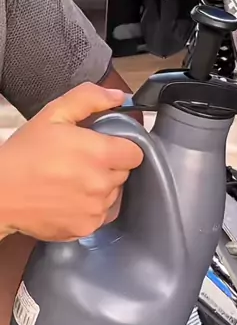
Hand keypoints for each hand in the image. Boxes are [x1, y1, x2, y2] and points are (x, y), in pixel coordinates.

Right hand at [0, 83, 142, 240]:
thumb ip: (89, 99)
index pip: (135, 153)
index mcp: (100, 154)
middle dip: (108, 166)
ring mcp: (95, 209)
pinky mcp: (87, 228)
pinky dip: (90, 207)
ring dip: (100, 188)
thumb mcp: (53, 115)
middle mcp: (102, 184)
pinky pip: (101, 215)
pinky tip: (69, 199)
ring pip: (114, 195)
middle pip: (124, 174)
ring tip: (72, 181)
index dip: (121, 148)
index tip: (104, 147)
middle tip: (80, 162)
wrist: (0, 194)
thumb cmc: (24, 154)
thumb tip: (118, 96)